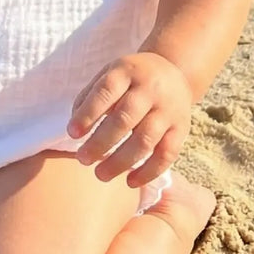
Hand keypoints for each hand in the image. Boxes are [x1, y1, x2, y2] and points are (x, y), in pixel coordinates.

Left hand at [66, 53, 192, 187]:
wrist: (174, 71)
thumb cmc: (131, 78)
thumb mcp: (110, 74)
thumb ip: (91, 96)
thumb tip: (75, 128)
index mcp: (127, 71)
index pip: (106, 92)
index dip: (88, 114)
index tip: (72, 133)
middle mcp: (150, 89)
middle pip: (125, 119)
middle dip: (101, 142)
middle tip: (83, 159)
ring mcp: (168, 109)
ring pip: (145, 139)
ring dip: (121, 161)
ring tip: (100, 174)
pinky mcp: (181, 128)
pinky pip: (167, 154)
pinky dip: (148, 172)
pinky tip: (130, 182)